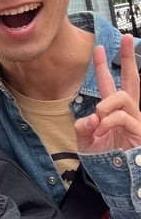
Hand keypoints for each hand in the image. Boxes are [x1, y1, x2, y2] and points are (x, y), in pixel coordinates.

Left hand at [74, 34, 140, 152]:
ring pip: (123, 97)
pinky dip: (109, 122)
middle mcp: (128, 112)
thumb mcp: (85, 141)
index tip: (99, 47)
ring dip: (106, 105)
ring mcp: (137, 121)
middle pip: (132, 80)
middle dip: (129, 58)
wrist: (117, 180)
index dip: (104, 66)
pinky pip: (122, 117)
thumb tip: (91, 116)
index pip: (109, 84)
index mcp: (114, 111)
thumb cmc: (105, 160)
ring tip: (99, 120)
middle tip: (128, 37)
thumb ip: (82, 126)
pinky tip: (103, 131)